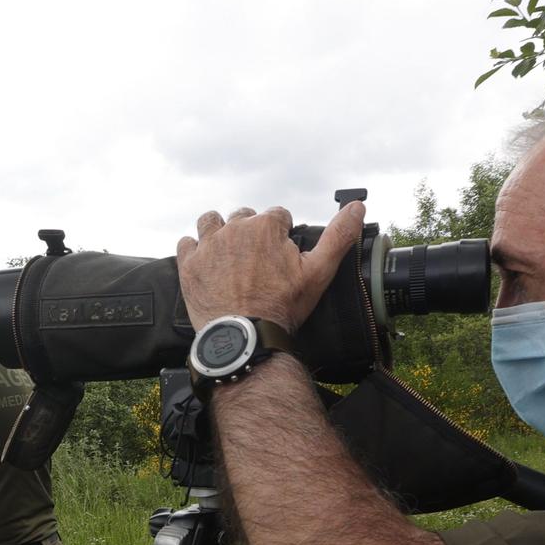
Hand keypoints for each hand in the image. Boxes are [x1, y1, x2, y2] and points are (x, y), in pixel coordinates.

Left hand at [174, 201, 364, 329]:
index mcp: (265, 226)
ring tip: (228, 254)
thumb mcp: (318, 273)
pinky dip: (194, 250)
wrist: (245, 338)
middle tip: (256, 260)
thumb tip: (358, 206)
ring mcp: (208, 245)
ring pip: (210, 222)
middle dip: (251, 232)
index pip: (277, 216)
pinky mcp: (188, 264)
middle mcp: (234, 228)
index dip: (281, 234)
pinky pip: (186, 243)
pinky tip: (205, 263)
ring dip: (218, 231)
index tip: (281, 254)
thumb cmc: (282, 307)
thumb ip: (339, 236)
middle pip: (244, 217)